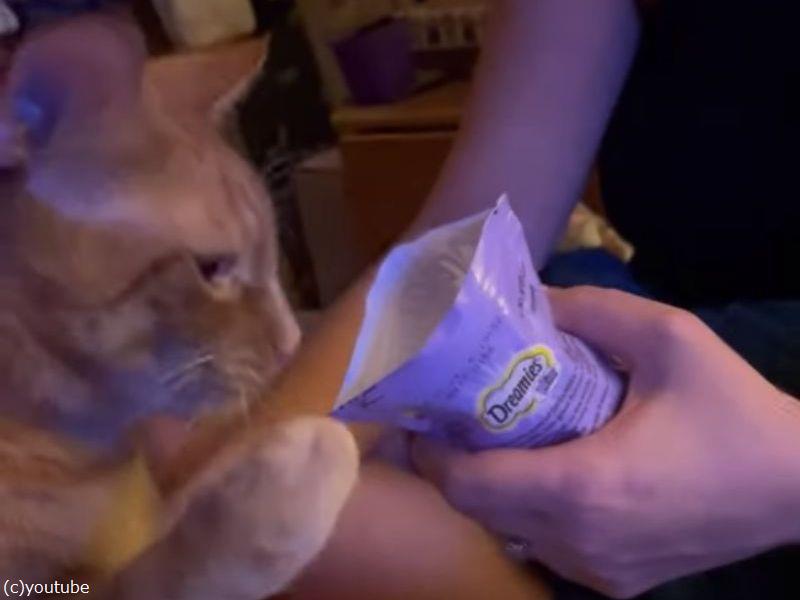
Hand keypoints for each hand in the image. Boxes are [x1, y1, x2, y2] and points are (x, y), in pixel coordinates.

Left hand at [412, 286, 799, 597]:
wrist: (799, 485)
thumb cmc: (733, 410)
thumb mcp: (669, 337)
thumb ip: (592, 310)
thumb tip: (531, 299)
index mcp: (584, 485)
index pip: (469, 485)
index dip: (430, 455)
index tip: (419, 419)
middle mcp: (580, 540)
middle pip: (478, 510)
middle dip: (450, 467)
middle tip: (449, 419)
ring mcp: (597, 571)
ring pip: (509, 531)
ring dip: (488, 490)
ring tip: (493, 440)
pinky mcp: (618, 584)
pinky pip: (546, 547)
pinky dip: (527, 512)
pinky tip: (545, 473)